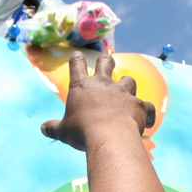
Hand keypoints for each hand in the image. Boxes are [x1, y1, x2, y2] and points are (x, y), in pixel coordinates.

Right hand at [40, 52, 155, 151]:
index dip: (77, 58)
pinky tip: (148, 121)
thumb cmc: (81, 132)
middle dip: (106, 61)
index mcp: (82, 86)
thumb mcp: (63, 131)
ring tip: (127, 92)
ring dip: (128, 85)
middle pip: (106, 63)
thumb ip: (53, 128)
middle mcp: (103, 84)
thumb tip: (43, 129)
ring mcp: (123, 92)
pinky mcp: (139, 105)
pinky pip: (147, 106)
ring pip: (129, 80)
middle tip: (107, 60)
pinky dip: (148, 113)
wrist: (109, 136)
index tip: (77, 55)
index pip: (77, 64)